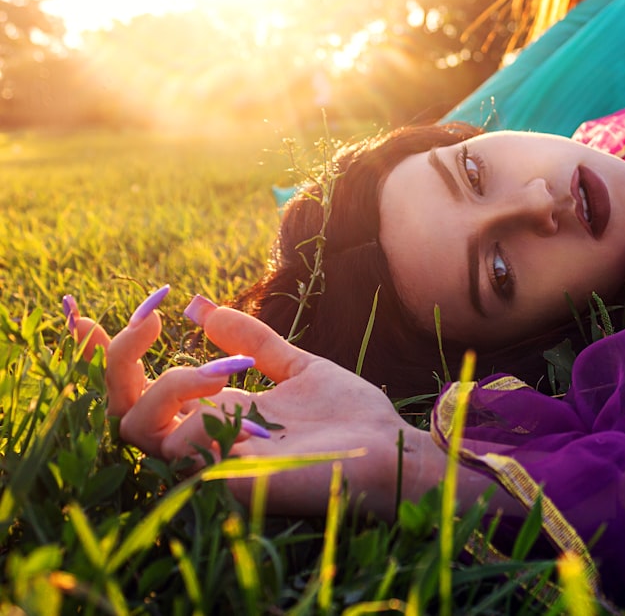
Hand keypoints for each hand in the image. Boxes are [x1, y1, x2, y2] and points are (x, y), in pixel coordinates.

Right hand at [65, 289, 428, 518]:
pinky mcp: (218, 478)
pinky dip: (197, 402)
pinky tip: (241, 391)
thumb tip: (199, 305)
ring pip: (134, 424)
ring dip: (168, 382)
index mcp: (215, 412)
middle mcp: (202, 437)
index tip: (81, 312)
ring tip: (224, 370)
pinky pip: (176, 442)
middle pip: (118, 408)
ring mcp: (206, 459)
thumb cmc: (348, 415)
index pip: (140, 389)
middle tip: (150, 320)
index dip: (106, 354)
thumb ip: (249, 339)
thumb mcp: (296, 364)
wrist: (385, 446)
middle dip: (114, 358)